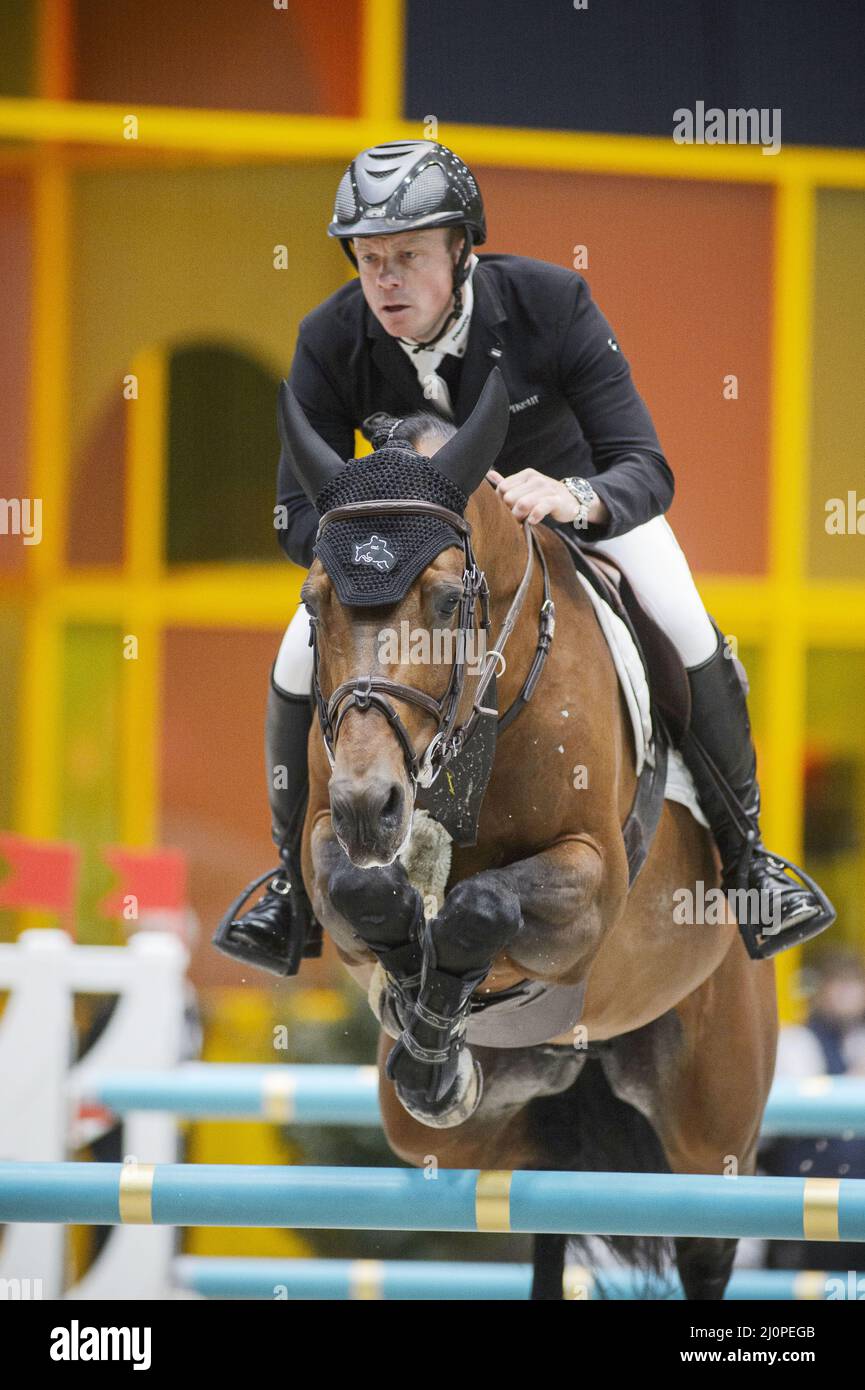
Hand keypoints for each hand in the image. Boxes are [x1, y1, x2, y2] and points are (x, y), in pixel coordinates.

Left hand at [487, 468, 609, 526]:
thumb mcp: (527, 487)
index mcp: (526, 475)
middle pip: (509, 498)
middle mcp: (535, 479)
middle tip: (516, 519)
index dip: (501, 502)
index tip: (508, 511)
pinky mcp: (556, 501)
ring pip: (522, 504)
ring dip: (519, 517)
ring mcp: (547, 489)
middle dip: (510, 512)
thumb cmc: (545, 496)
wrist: (572, 499)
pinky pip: (541, 508)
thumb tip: (489, 474)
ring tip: (523, 521)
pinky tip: (533, 521)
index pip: (502, 488)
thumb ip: (508, 483)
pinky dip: (534, 517)